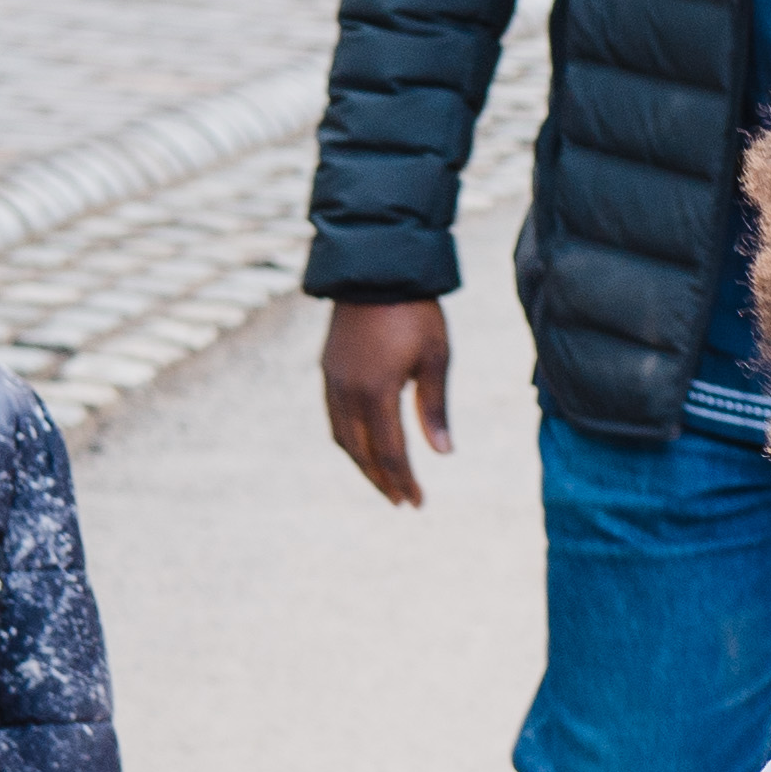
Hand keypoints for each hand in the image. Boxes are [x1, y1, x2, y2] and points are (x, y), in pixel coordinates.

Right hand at [320, 297, 453, 508]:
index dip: (404, 481)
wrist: (376, 268)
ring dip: (362, 464)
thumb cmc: (415, 312)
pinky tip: (363, 444)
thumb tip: (442, 453)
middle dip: (381, 481)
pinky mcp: (328, 369)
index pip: (390, 453)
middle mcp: (347, 393)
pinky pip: (334, 417)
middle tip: (401, 501)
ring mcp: (333, 381)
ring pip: (342, 438)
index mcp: (376, 393)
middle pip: (361, 453)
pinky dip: (349, 440)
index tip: (417, 503)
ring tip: (383, 479)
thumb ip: (435, 408)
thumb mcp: (436, 358)